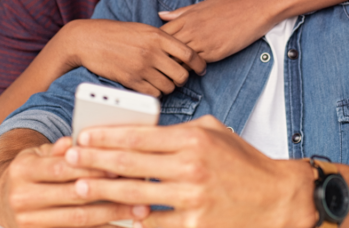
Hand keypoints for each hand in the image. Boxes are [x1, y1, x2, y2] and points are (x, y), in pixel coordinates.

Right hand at [0, 136, 149, 227]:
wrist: (4, 200)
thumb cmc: (31, 172)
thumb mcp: (39, 154)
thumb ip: (60, 148)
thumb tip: (78, 141)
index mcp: (23, 170)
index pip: (62, 168)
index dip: (92, 167)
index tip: (120, 166)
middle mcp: (21, 197)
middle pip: (73, 195)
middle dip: (109, 192)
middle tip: (138, 188)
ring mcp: (28, 222)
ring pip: (78, 219)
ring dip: (112, 215)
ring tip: (139, 210)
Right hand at [49, 19, 206, 96]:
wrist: (89, 40)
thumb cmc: (117, 33)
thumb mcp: (143, 29)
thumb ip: (163, 39)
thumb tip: (182, 51)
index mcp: (158, 36)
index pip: (189, 53)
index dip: (199, 64)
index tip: (201, 69)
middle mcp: (152, 52)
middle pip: (182, 74)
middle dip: (182, 78)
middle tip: (176, 76)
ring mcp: (141, 68)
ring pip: (169, 87)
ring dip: (168, 86)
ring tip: (161, 80)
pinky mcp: (131, 81)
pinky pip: (153, 94)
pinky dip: (155, 92)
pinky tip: (150, 86)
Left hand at [64, 115, 317, 227]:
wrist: (278, 200)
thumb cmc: (245, 163)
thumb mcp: (215, 132)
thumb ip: (179, 130)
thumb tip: (142, 131)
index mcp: (194, 139)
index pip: (139, 136)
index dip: (106, 136)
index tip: (83, 136)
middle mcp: (191, 167)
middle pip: (130, 164)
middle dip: (95, 161)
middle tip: (70, 159)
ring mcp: (193, 199)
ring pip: (135, 195)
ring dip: (104, 191)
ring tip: (82, 186)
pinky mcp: (195, 226)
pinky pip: (155, 224)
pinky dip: (133, 219)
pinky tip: (114, 215)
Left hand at [159, 0, 281, 62]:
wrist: (256, 7)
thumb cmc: (231, 4)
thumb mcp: (203, 5)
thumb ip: (181, 12)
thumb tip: (161, 15)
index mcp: (187, 17)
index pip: (161, 34)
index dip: (156, 44)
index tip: (155, 50)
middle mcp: (192, 30)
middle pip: (166, 49)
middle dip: (161, 58)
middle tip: (158, 66)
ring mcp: (203, 42)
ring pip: (179, 60)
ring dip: (175, 66)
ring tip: (172, 72)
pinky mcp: (215, 53)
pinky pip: (196, 64)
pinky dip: (191, 68)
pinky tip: (191, 70)